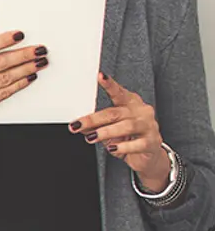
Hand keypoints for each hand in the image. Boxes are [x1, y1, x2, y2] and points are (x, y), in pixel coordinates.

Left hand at [75, 73, 170, 190]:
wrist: (147, 155)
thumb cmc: (127, 136)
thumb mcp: (109, 128)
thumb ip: (96, 125)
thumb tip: (79, 125)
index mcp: (130, 102)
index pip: (118, 92)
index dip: (109, 84)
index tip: (100, 76)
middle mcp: (141, 111)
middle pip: (115, 112)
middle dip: (93, 119)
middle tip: (77, 125)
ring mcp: (149, 126)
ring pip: (126, 126)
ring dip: (105, 132)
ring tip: (91, 138)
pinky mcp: (152, 142)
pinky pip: (136, 144)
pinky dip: (122, 146)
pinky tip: (112, 148)